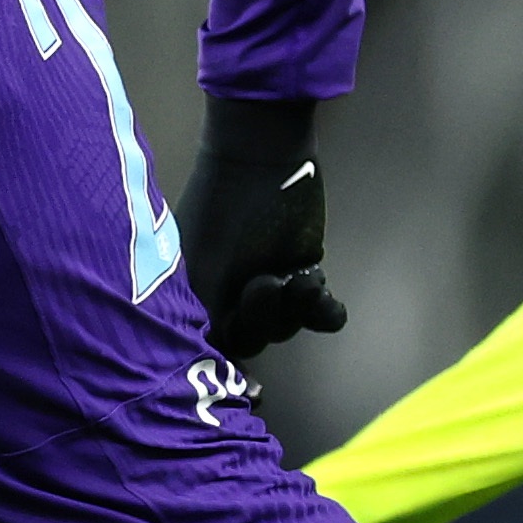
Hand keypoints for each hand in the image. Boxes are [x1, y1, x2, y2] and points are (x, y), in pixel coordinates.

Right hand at [180, 93, 348, 362]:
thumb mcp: (205, 273)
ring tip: (302, 275)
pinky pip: (319, 314)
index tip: (251, 370)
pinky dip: (325, 311)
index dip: (232, 361)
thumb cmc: (225, 211)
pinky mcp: (301, 269)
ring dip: (298, 306)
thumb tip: (218, 362)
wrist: (262, 152)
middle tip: (268, 281)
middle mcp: (230, 293)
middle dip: (267, 319)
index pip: (214, 347)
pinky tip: (325, 293)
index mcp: (197, 295)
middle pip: (254, 339)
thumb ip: (211, 323)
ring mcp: (268, 282)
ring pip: (288, 326)